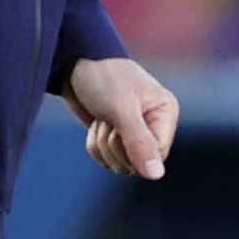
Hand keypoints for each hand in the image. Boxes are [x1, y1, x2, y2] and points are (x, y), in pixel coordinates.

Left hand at [62, 55, 178, 180]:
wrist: (73, 61)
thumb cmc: (103, 77)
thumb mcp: (122, 110)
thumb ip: (139, 144)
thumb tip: (157, 176)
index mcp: (165, 114)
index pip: (157, 155)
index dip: (133, 150)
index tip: (119, 129)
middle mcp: (154, 125)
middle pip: (137, 164)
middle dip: (114, 145)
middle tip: (108, 119)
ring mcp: (134, 132)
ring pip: (119, 164)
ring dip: (102, 144)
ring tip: (102, 117)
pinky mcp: (114, 136)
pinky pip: (105, 159)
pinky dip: (94, 144)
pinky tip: (95, 122)